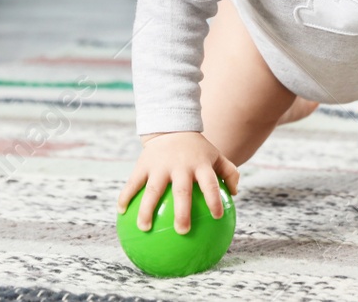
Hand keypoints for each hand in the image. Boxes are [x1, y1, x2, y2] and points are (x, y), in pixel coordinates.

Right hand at [117, 131, 239, 233]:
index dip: (214, 199)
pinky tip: (121, 212)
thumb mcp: (215, 155)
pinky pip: (133, 183)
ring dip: (147, 209)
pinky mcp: (143, 164)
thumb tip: (235, 195)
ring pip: (153, 190)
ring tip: (144, 228)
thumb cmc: (197, 149)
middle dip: (181, 212)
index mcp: (199, 165)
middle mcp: (180, 166)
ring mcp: (160, 165)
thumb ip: (229, 172)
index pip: (210, 183)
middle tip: (182, 231)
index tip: (217, 217)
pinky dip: (126, 196)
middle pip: (181, 191)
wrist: (171, 126)